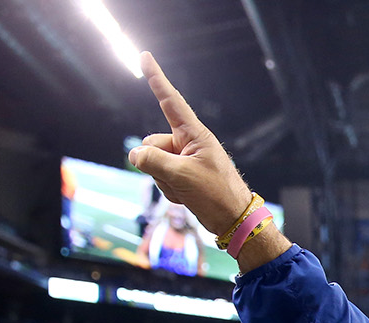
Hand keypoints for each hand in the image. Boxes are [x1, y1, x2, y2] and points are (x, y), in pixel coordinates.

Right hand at [128, 52, 253, 234]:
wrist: (234, 219)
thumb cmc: (215, 194)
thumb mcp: (181, 176)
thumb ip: (153, 161)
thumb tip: (134, 155)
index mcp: (194, 134)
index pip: (170, 101)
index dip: (156, 78)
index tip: (144, 56)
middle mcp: (189, 143)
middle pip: (152, 143)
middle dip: (155, 164)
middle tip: (179, 180)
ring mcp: (185, 160)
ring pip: (154, 164)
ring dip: (164, 181)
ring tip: (187, 191)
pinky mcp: (184, 176)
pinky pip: (162, 179)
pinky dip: (169, 191)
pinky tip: (187, 198)